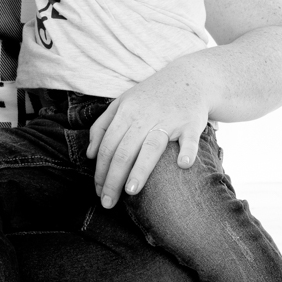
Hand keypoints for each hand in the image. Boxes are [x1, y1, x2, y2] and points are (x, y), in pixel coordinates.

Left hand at [86, 66, 210, 208]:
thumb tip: (90, 155)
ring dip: (140, 169)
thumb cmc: (151, 96)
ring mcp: (169, 119)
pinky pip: (189, 139)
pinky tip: (182, 165)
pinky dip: (187, 151)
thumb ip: (102, 126)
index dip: (101, 170)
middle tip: (108, 203)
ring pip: (151, 146)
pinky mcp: (191, 122)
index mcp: (126, 111)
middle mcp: (145, 115)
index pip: (108, 145)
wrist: (189, 78)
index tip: (98, 191)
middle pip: (124, 150)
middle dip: (113, 178)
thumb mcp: (122, 103)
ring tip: (131, 191)